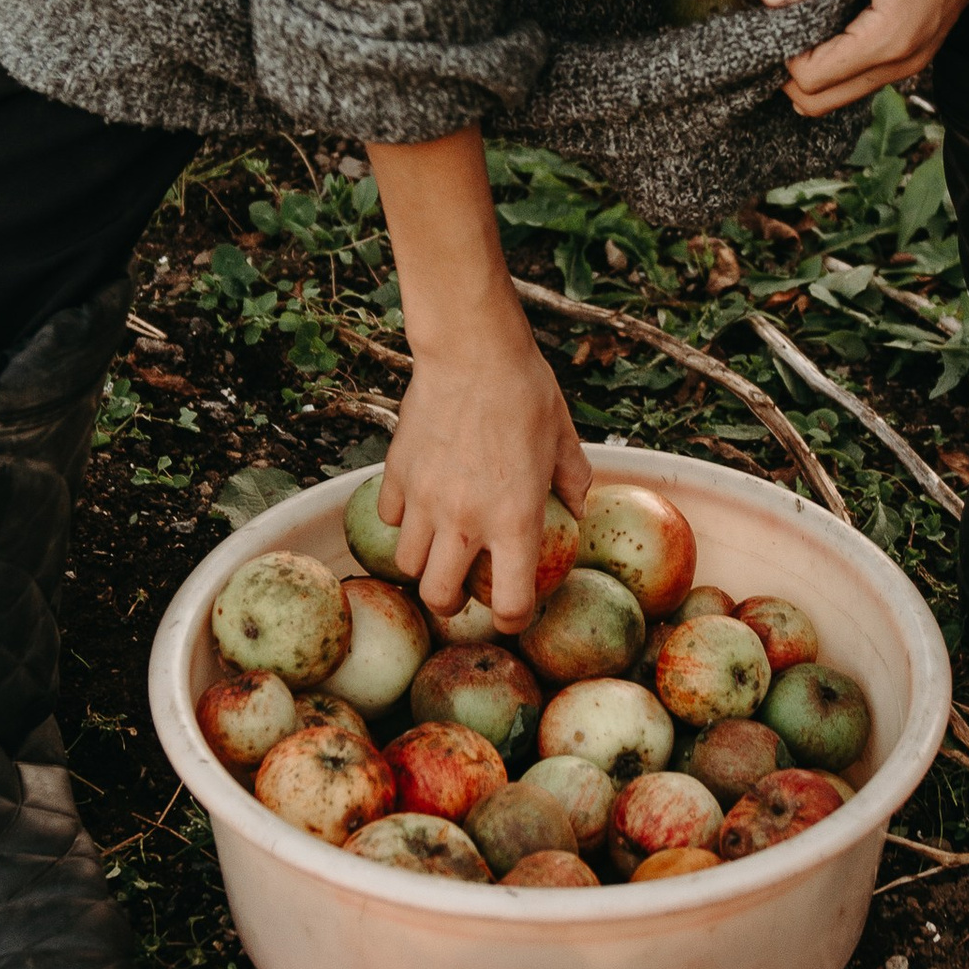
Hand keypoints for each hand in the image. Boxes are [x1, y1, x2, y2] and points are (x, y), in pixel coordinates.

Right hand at [366, 127, 592, 626]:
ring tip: (440, 547)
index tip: (514, 615)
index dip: (514, 620)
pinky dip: (403, 521)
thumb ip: (573, 484)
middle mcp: (464, 520)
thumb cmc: (526, 391)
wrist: (472, 349)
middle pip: (440, 597)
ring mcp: (424, 500)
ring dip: (425, 564)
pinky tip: (421, 504)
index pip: (510, 601)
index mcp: (514, 520)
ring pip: (408, 565)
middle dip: (452, 605)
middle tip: (464, 589)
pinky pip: (391, 519)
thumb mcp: (565, 439)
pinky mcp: (396, 474)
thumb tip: (577, 512)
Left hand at [762, 0, 968, 117]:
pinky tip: (831, 27)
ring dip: (816, 70)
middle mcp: (904, 62)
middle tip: (780, 28)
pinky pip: (865, 76)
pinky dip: (840, 63)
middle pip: (822, 102)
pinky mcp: (917, 50)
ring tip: (804, 24)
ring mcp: (914, 60)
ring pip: (843, 93)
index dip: (783, 54)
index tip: (775, 17)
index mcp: (889, 39)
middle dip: (791, 73)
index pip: (812, 80)